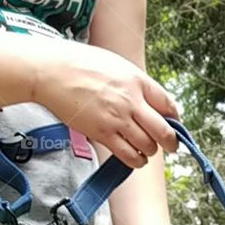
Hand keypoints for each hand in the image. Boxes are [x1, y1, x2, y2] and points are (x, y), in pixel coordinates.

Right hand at [34, 39, 178, 167]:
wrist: (50, 71)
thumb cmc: (80, 64)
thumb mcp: (116, 64)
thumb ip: (136, 84)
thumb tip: (153, 104)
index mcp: (137, 81)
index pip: (169, 106)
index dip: (175, 119)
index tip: (173, 125)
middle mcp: (131, 101)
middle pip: (165, 132)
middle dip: (171, 143)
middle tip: (170, 146)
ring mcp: (117, 119)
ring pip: (148, 147)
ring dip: (150, 151)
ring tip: (144, 148)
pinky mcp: (102, 134)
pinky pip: (129, 156)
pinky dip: (136, 160)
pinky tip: (134, 156)